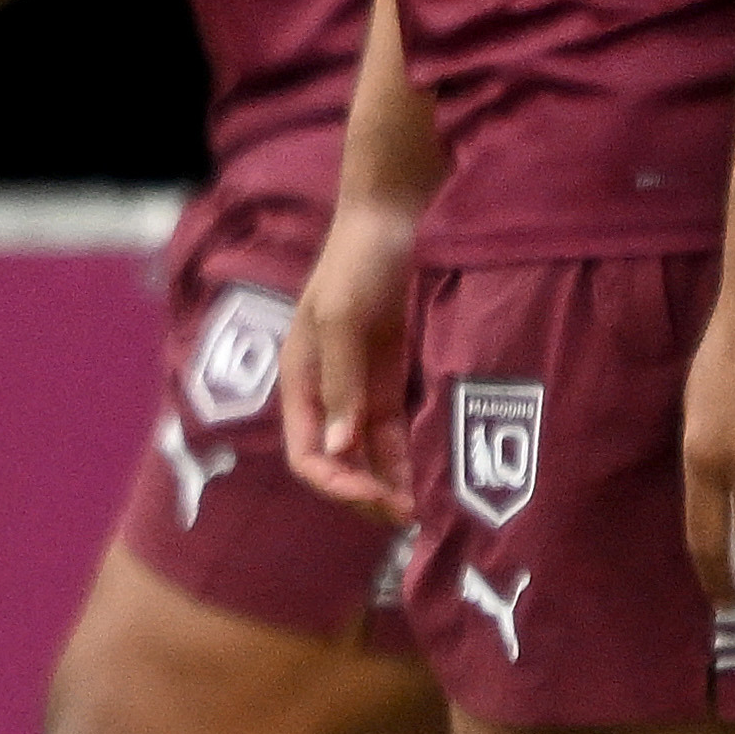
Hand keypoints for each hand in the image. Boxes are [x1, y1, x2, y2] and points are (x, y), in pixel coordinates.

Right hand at [278, 188, 424, 519]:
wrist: (397, 216)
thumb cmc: (358, 260)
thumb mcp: (342, 317)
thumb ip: (342, 381)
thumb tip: (341, 447)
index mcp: (301, 381)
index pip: (308, 454)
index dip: (334, 483)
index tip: (373, 497)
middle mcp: (328, 394)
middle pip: (338, 465)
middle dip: (366, 495)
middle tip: (408, 517)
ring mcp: (363, 389)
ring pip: (371, 457)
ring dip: (391, 486)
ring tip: (426, 511)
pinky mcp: (395, 380)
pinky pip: (400, 435)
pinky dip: (411, 461)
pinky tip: (433, 479)